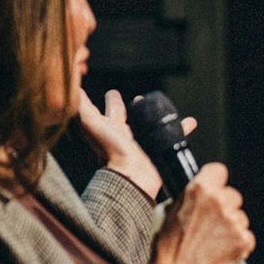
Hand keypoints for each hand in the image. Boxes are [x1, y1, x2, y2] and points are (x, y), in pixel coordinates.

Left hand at [76, 89, 195, 201]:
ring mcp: (144, 143)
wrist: (131, 176)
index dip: (111, 100)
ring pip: (154, 125)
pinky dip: (182, 129)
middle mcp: (128, 135)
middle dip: (137, 107)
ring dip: (160, 116)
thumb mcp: (90, 123)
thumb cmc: (108, 150)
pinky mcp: (160, 150)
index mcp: (111, 127)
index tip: (112, 92)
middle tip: (142, 98)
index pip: (111, 110)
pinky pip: (173, 136)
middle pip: (133, 117)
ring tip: (168, 108)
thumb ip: (82, 106)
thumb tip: (73, 87)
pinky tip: (190, 122)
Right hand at [150, 162, 254, 263]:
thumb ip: (187, 197)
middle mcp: (219, 202)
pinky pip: (246, 235)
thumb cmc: (167, 246)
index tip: (214, 187)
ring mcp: (233, 221)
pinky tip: (221, 249)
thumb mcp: (167, 211)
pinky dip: (238, 242)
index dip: (215, 180)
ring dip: (231, 225)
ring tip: (212, 240)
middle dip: (224, 206)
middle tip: (209, 222)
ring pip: (240, 216)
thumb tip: (197, 193)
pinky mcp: (243, 240)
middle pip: (232, 195)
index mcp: (199, 190)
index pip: (218, 170)